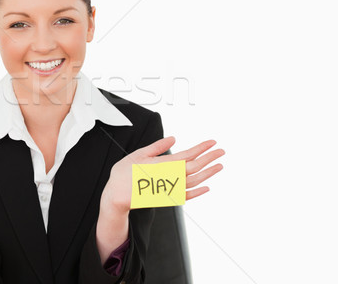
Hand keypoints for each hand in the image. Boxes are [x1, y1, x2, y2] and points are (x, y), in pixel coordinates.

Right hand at [101, 136, 224, 214]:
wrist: (117, 196)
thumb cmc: (125, 175)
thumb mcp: (139, 154)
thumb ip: (158, 147)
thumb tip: (172, 139)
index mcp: (163, 164)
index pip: (188, 154)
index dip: (202, 148)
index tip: (212, 143)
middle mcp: (169, 176)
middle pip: (195, 167)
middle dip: (210, 158)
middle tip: (220, 152)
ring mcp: (170, 188)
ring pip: (194, 180)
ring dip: (208, 173)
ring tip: (218, 166)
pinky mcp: (167, 198)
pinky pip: (187, 195)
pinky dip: (198, 192)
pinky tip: (206, 187)